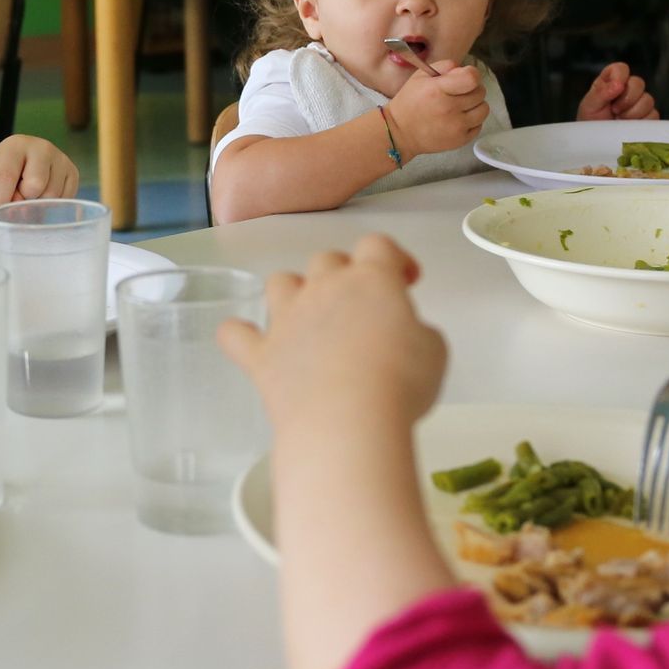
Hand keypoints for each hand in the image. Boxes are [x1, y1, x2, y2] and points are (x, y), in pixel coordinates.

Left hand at [0, 135, 79, 207]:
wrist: (26, 161)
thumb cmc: (8, 170)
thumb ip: (0, 193)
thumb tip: (18, 210)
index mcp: (16, 146)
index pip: (8, 175)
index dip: (2, 197)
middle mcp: (42, 148)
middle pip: (35, 185)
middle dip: (24, 197)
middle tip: (20, 193)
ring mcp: (60, 159)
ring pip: (51, 195)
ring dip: (39, 202)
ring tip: (33, 192)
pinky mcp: (73, 171)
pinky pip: (64, 198)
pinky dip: (52, 203)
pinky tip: (44, 193)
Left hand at [218, 235, 446, 435]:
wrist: (346, 421)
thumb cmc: (400, 383)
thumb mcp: (433, 351)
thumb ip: (415, 331)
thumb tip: (400, 335)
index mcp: (372, 280)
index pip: (378, 246)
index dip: (393, 259)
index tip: (404, 281)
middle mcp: (324, 289)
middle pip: (327, 260)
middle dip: (343, 276)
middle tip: (359, 308)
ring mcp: (287, 320)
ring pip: (279, 283)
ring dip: (292, 293)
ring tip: (308, 319)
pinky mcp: (262, 355)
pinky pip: (235, 335)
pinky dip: (238, 335)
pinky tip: (246, 341)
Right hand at [385, 62, 490, 155]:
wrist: (399, 133)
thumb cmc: (410, 102)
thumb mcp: (420, 76)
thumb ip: (444, 66)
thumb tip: (463, 69)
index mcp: (438, 90)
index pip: (472, 78)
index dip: (471, 74)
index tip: (464, 77)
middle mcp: (449, 109)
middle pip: (480, 92)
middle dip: (472, 89)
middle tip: (458, 93)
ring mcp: (456, 127)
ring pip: (483, 109)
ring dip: (475, 105)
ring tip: (461, 107)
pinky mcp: (460, 140)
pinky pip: (479, 125)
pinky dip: (472, 121)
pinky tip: (459, 119)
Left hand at [574, 62, 657, 120]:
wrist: (597, 144)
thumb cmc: (590, 124)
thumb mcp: (589, 107)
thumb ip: (601, 92)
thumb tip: (619, 84)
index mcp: (610, 82)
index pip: (621, 69)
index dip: (620, 76)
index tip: (615, 90)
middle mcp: (626, 90)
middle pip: (638, 83)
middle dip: (627, 99)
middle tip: (614, 111)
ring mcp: (639, 104)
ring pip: (648, 100)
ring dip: (633, 113)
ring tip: (619, 121)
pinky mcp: (648, 118)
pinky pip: (653, 115)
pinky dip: (641, 123)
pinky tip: (629, 127)